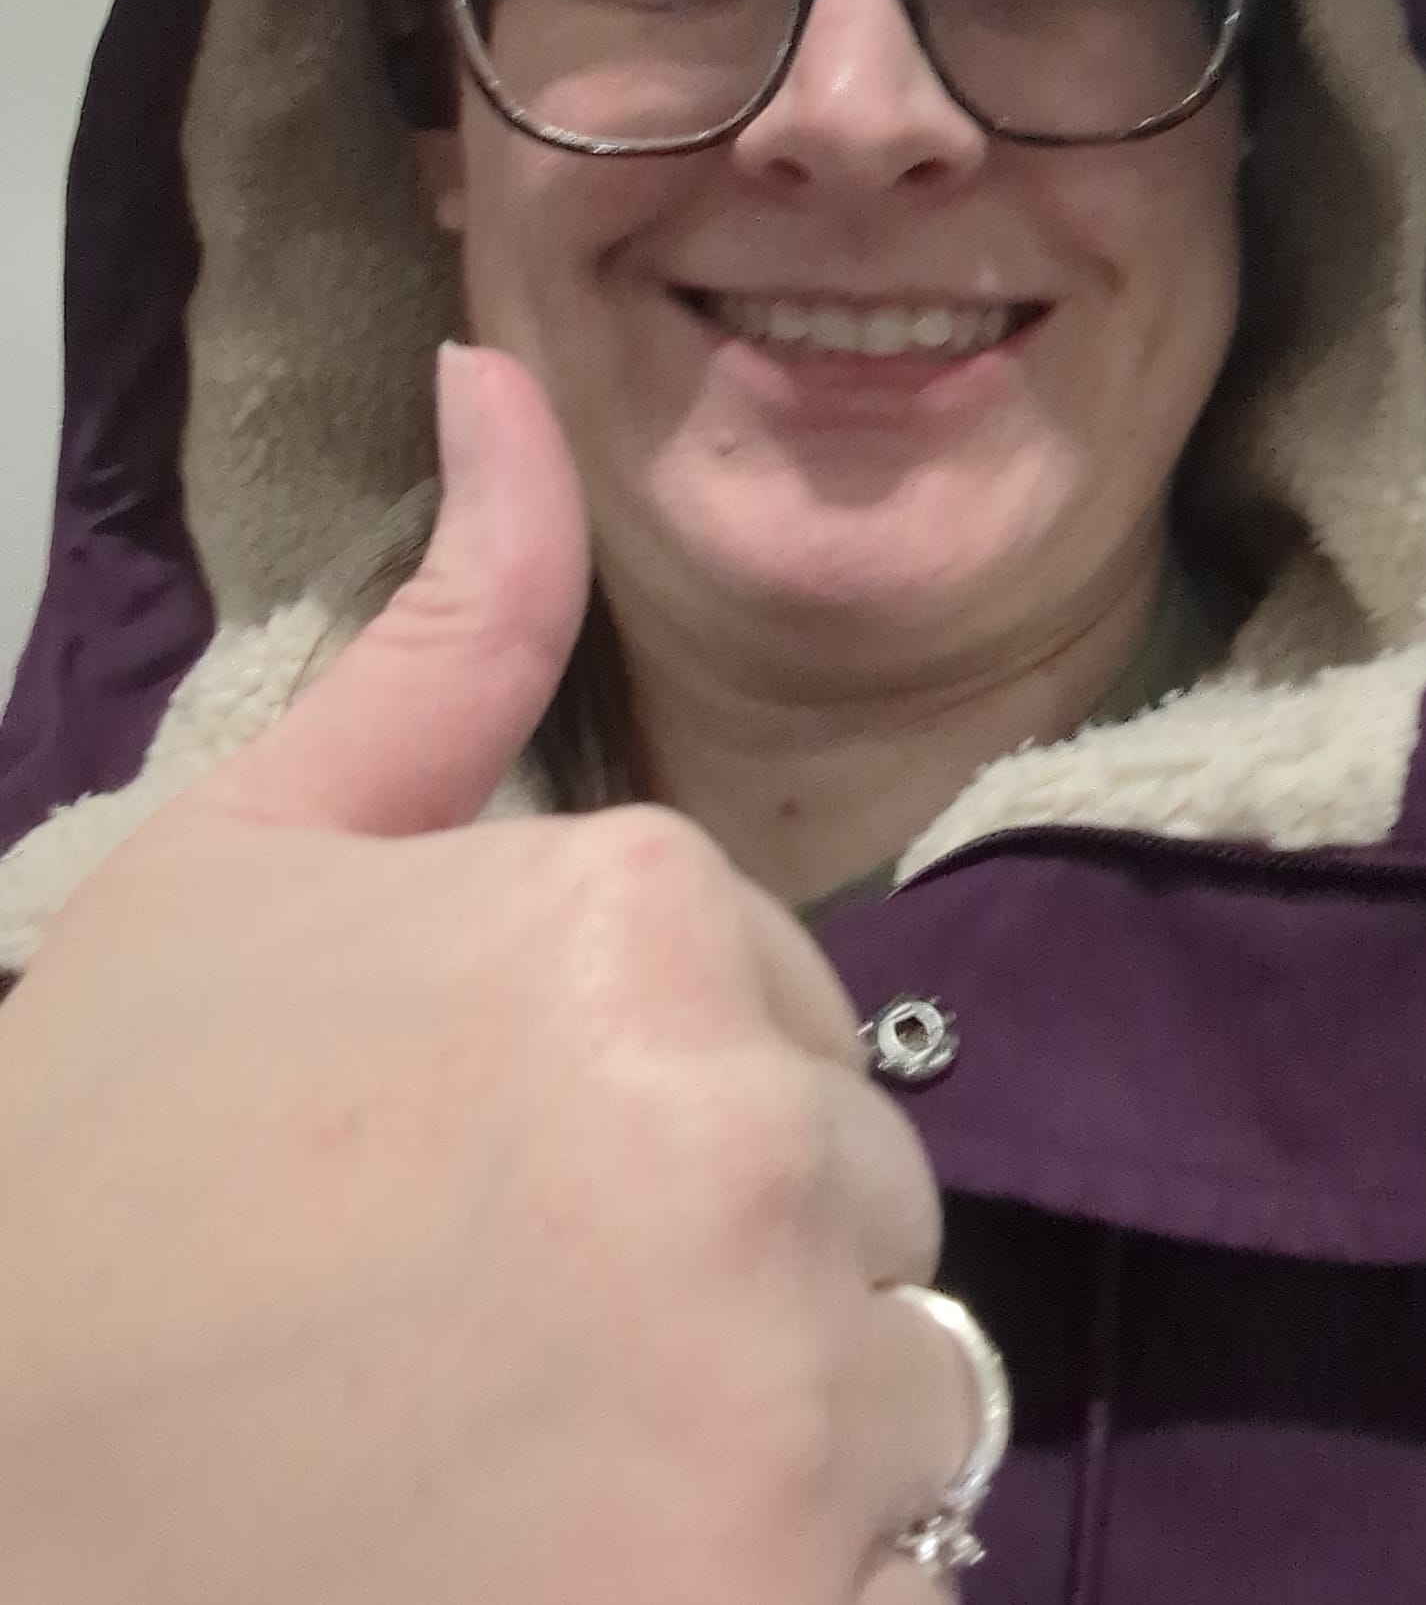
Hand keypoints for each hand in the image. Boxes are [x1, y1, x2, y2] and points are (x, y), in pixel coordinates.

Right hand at [0, 347, 963, 1602]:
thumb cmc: (95, 1192)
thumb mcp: (247, 867)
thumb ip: (448, 627)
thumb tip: (501, 369)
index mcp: (635, 914)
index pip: (781, 1011)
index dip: (641, 1105)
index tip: (480, 1187)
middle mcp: (746, 1135)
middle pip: (855, 1191)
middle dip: (720, 1256)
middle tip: (495, 1344)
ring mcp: (779, 1402)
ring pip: (893, 1387)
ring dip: (761, 1437)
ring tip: (540, 1470)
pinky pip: (902, 1573)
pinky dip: (785, 1580)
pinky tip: (593, 1574)